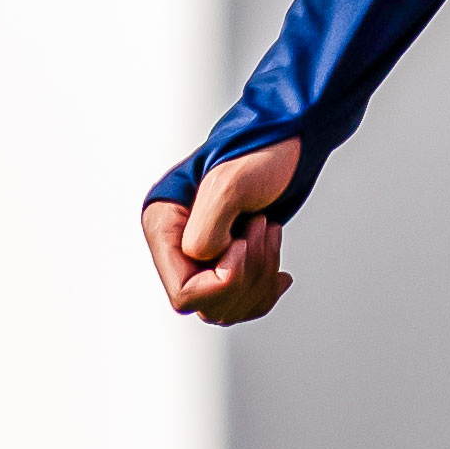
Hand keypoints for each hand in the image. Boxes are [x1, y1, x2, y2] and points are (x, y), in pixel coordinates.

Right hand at [143, 136, 302, 325]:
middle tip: (265, 225)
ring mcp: (202, 257)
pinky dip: (267, 289)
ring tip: (271, 230)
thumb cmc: (257, 154)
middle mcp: (176, 247)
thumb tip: (202, 262)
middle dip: (248, 276)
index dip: (221, 282)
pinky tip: (281, 271)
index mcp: (163, 226)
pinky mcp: (227, 262)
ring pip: (229, 307)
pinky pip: (244, 303)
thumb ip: (205, 230)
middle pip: (208, 305)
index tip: (243, 242)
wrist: (286, 141)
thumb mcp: (228, 185)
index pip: (183, 292)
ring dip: (261, 277)